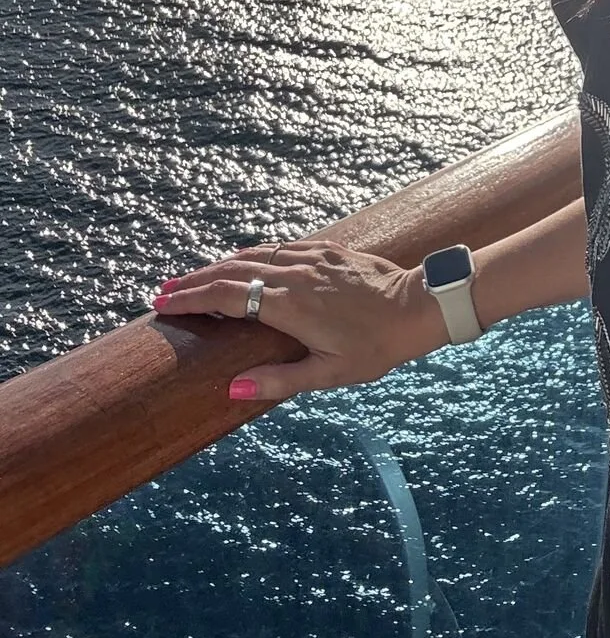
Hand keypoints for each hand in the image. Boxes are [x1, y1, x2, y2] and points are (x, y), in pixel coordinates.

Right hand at [151, 241, 446, 401]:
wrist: (417, 306)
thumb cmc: (376, 346)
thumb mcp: (329, 375)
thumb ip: (279, 381)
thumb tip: (232, 389)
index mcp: (290, 305)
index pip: (228, 296)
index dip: (192, 299)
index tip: (163, 304)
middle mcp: (296, 275)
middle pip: (232, 271)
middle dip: (194, 281)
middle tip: (163, 291)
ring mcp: (312, 258)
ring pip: (254, 255)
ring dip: (219, 266)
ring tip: (192, 278)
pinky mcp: (328, 249)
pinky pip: (280, 247)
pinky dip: (252, 253)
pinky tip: (241, 259)